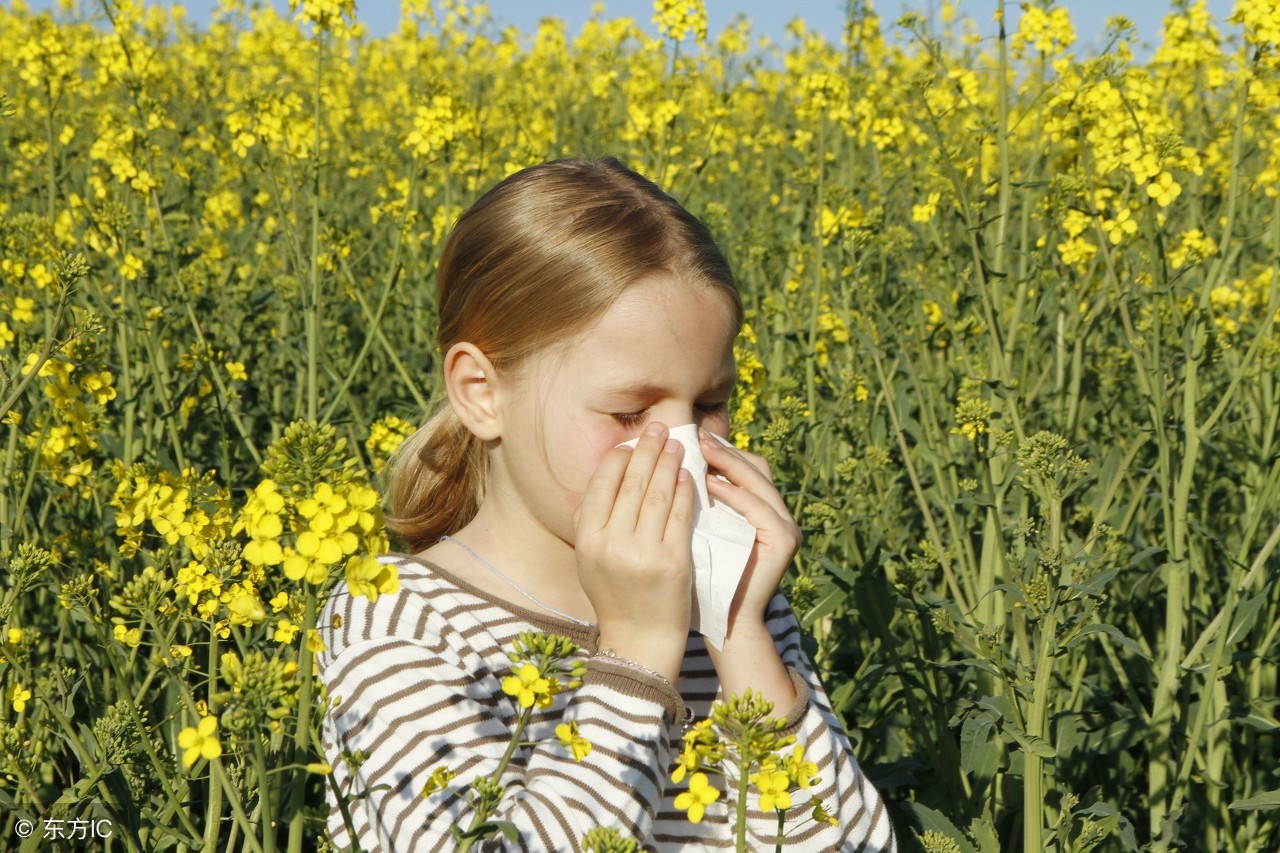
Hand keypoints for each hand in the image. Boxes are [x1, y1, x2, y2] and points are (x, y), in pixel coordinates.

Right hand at [573, 422, 693, 680]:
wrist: (640, 640)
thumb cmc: (616, 595)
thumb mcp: (590, 560)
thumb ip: (590, 521)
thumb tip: (605, 474)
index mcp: (587, 539)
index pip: (603, 483)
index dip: (620, 456)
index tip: (632, 440)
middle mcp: (611, 543)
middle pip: (632, 482)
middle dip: (647, 449)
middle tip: (659, 427)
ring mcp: (642, 552)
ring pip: (657, 493)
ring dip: (669, 462)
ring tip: (678, 445)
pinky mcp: (672, 561)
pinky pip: (679, 514)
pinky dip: (684, 490)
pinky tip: (689, 475)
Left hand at [698, 426, 802, 634]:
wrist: (723, 620)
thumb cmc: (703, 576)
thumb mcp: (699, 530)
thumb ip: (697, 500)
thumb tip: (671, 460)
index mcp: (761, 510)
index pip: (746, 466)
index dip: (721, 449)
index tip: (691, 436)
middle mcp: (779, 515)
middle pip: (756, 467)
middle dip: (725, 450)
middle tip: (695, 436)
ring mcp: (787, 528)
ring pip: (760, 482)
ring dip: (729, 464)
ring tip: (701, 451)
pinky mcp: (785, 542)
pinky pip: (759, 508)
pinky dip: (735, 494)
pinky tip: (711, 484)